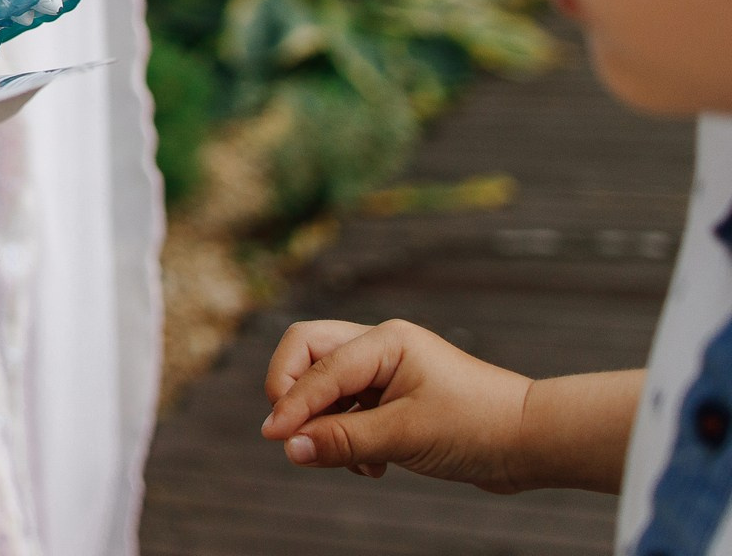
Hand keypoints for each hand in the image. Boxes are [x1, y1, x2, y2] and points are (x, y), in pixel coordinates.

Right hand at [261, 319, 536, 489]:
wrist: (533, 443)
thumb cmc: (479, 427)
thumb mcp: (406, 436)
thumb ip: (344, 441)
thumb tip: (290, 447)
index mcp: (383, 342)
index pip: (318, 367)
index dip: (292, 404)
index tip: (275, 439)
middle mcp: (380, 349)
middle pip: (308, 354)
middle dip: (295, 395)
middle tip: (294, 433)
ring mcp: (387, 373)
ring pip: (326, 387)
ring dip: (325, 424)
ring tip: (349, 461)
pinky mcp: (394, 400)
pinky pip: (348, 412)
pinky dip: (347, 438)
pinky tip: (371, 467)